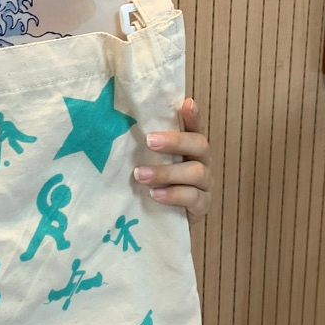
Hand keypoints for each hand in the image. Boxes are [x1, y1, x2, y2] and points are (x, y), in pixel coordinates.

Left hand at [134, 98, 210, 225]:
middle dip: (174, 142)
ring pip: (196, 172)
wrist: (164, 221)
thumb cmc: (155, 183)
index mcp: (190, 147)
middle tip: (149, 141)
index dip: (193, 116)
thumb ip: (148, 147)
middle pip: (199, 145)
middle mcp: (202, 161)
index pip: (195, 127)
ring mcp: (205, 184)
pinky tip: (154, 195)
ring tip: (140, 175)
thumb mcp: (151, 163)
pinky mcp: (202, 205)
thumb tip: (119, 125)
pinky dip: (173, 195)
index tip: (186, 103)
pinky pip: (193, 198)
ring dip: (166, 172)